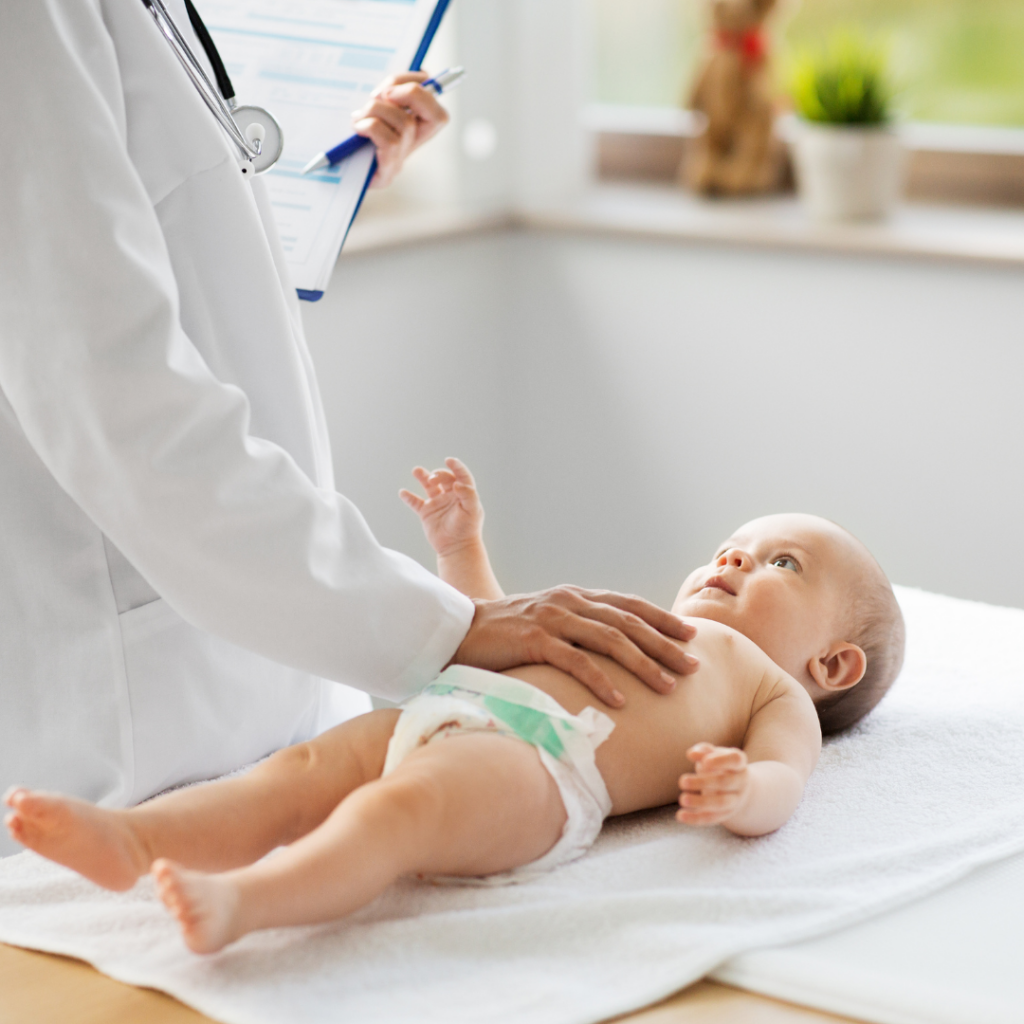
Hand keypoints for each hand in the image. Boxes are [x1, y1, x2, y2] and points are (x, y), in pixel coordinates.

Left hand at [352, 72, 449, 187]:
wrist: (328, 171)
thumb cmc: (346, 134)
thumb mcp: (367, 107)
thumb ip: (383, 94)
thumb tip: (390, 85)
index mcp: (412, 126)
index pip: (438, 107)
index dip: (424, 89)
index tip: (396, 83)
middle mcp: (413, 144)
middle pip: (436, 115)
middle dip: (408, 92)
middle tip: (381, 94)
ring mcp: (402, 160)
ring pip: (406, 124)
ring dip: (379, 109)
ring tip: (360, 115)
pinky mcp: (387, 173)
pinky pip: (390, 142)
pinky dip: (372, 127)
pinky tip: (358, 128)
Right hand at [400, 458, 482, 557]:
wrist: (457, 548)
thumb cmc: (468, 529)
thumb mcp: (472, 510)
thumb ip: (468, 495)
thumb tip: (457, 483)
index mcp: (463, 493)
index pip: (461, 474)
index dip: (456, 466)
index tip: (449, 460)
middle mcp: (450, 495)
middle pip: (443, 478)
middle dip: (438, 475)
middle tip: (433, 480)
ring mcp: (437, 503)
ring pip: (428, 486)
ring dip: (422, 477)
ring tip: (416, 470)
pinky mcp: (426, 513)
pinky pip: (415, 502)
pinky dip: (409, 497)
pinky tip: (403, 492)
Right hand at [452, 587, 698, 706]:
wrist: (454, 631)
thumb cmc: (502, 635)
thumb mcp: (545, 624)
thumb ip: (574, 631)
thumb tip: (609, 653)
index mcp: (573, 596)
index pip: (627, 604)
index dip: (661, 618)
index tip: (690, 634)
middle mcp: (567, 602)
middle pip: (627, 622)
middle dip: (664, 644)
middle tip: (694, 665)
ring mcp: (551, 619)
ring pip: (609, 639)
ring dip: (643, 663)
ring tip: (669, 686)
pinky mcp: (533, 640)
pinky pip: (576, 661)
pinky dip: (601, 681)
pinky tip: (622, 700)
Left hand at [677, 743, 749, 826]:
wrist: (738, 788)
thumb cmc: (721, 765)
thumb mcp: (714, 754)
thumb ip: (704, 750)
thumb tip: (691, 754)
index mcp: (739, 764)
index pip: (735, 760)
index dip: (721, 761)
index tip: (704, 762)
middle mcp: (740, 782)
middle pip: (724, 782)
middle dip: (703, 782)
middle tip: (682, 781)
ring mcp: (735, 800)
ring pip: (720, 803)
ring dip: (701, 802)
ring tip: (682, 799)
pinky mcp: (725, 814)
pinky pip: (712, 818)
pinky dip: (695, 818)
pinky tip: (680, 816)